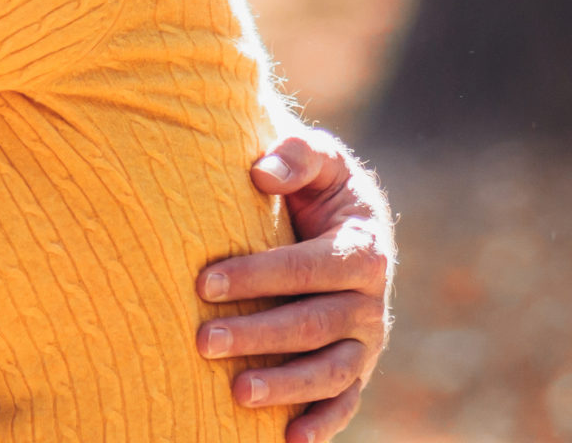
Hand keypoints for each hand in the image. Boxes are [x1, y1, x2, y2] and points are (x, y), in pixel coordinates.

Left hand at [197, 128, 395, 442]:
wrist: (336, 218)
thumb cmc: (313, 186)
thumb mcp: (316, 159)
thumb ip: (296, 156)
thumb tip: (261, 172)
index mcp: (363, 248)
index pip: (311, 268)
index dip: (260, 276)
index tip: (203, 282)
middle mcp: (370, 300)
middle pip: (315, 324)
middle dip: (259, 335)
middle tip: (201, 341)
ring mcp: (365, 339)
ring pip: (331, 369)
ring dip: (286, 385)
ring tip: (236, 392)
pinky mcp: (355, 367)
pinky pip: (345, 401)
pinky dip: (323, 423)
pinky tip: (289, 440)